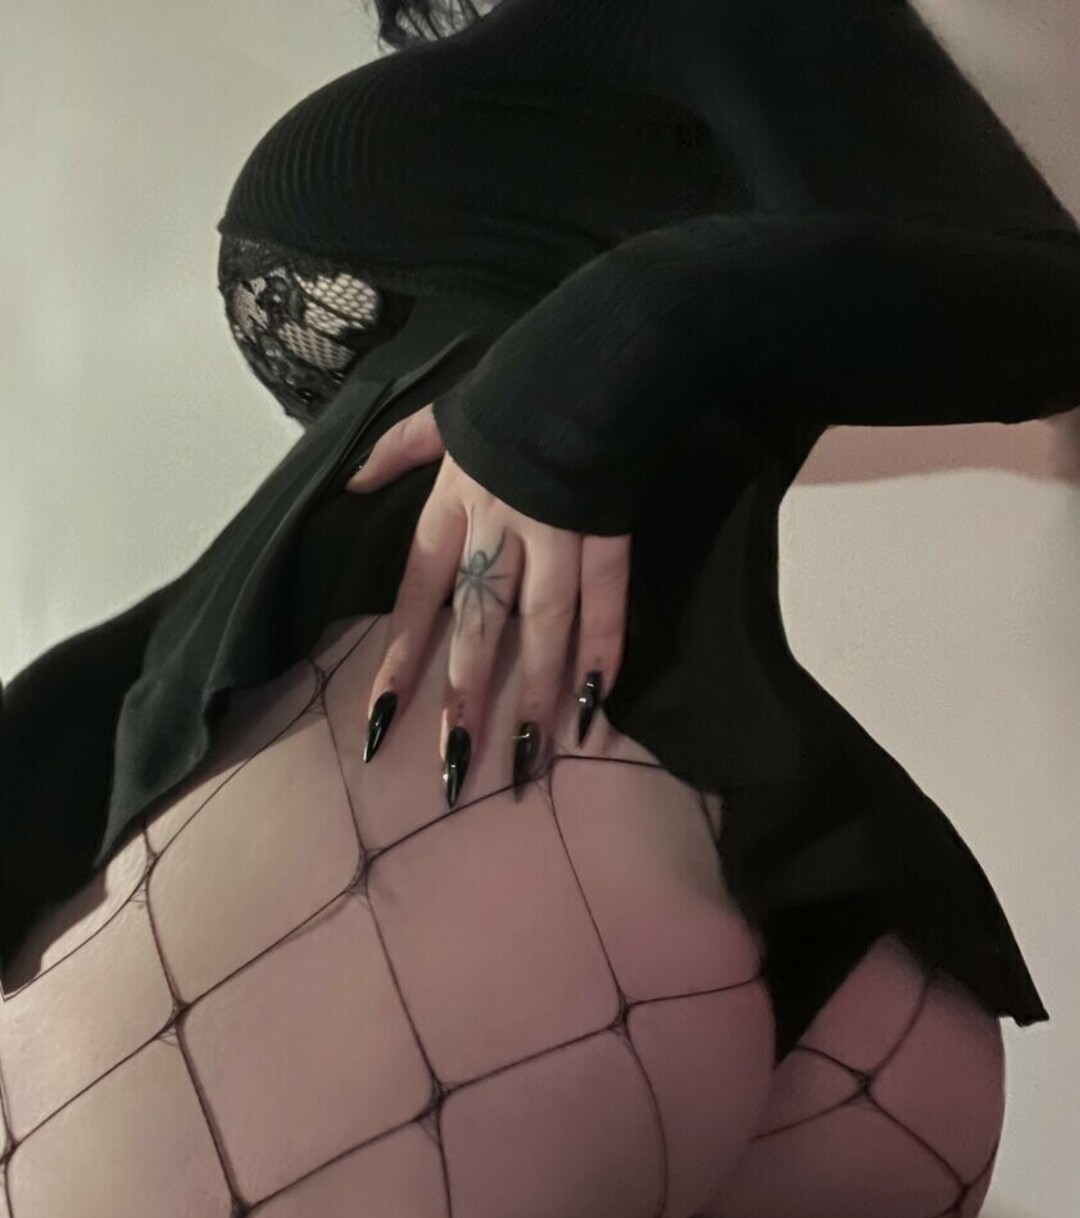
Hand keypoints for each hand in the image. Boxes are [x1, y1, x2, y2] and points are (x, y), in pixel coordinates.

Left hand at [344, 403, 630, 805]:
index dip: (401, 657)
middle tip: (456, 762)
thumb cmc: (513, 388)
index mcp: (454, 505)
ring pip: (544, 626)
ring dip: (536, 692)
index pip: (418, 593)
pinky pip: (608, 601)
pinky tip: (595, 703)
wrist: (592, 354)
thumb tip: (351, 484)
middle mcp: (500, 531)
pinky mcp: (609, 533)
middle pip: (480, 624)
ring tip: (530, 754)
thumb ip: (395, 455)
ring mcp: (558, 535)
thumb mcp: (441, 417)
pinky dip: (605, 650)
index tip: (382, 718)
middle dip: (467, 694)